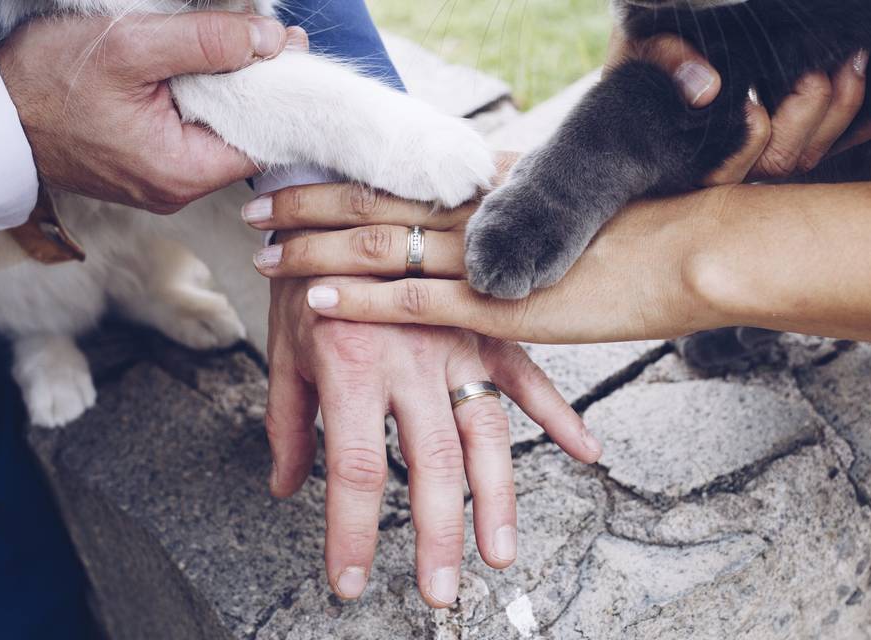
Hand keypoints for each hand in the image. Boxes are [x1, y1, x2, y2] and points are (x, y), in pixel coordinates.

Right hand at [0, 13, 305, 212]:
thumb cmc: (49, 82)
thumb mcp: (131, 47)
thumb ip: (206, 42)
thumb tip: (269, 41)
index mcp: (183, 172)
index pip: (264, 141)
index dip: (280, 95)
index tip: (290, 54)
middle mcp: (179, 189)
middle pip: (245, 139)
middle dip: (259, 91)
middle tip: (268, 43)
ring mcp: (164, 182)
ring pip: (219, 136)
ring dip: (231, 94)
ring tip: (237, 52)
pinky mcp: (149, 169)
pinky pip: (193, 137)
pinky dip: (204, 105)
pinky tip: (203, 74)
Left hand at [246, 166, 719, 342]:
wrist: (691, 249)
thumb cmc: (641, 234)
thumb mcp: (567, 214)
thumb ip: (518, 224)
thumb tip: (490, 231)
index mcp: (493, 186)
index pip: (401, 175)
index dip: (342, 177)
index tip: (296, 178)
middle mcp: (478, 210)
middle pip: (374, 200)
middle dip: (306, 207)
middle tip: (254, 209)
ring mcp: (484, 254)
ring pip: (379, 244)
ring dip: (316, 250)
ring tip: (265, 252)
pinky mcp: (499, 301)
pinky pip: (415, 299)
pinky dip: (361, 301)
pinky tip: (317, 301)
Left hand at [264, 273, 600, 605]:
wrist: (344, 194)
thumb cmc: (307, 277)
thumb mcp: (285, 348)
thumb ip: (287, 422)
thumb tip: (285, 488)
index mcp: (351, 365)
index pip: (351, 468)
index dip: (349, 533)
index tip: (351, 582)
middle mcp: (409, 359)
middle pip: (429, 461)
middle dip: (436, 533)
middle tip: (440, 590)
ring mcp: (456, 340)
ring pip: (484, 429)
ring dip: (494, 495)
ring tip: (500, 551)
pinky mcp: (485, 325)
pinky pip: (527, 373)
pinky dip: (558, 413)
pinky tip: (586, 451)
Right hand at [619, 34, 870, 183]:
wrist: (630, 102)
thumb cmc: (637, 77)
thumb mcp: (639, 56)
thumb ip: (666, 60)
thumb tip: (709, 86)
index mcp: (689, 158)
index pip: (735, 156)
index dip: (755, 131)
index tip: (757, 100)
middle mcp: (725, 173)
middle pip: (781, 160)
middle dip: (809, 111)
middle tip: (822, 68)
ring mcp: (755, 167)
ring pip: (808, 158)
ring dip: (840, 114)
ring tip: (854, 64)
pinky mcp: (777, 155)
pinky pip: (825, 155)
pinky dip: (861, 134)